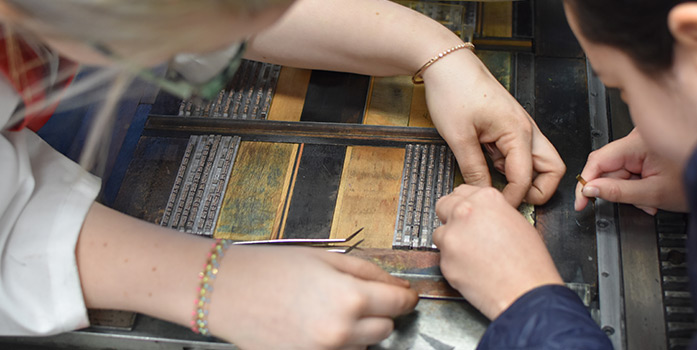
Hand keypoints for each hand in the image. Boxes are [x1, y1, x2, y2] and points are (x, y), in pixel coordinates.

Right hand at [209, 246, 418, 349]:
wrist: (226, 291)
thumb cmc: (270, 269)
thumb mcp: (326, 257)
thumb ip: (367, 271)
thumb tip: (397, 285)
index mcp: (350, 298)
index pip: (398, 304)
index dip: (405, 297)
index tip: (405, 294)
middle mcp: (342, 332)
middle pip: (386, 328)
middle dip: (380, 312)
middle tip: (359, 295)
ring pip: (365, 346)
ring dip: (359, 330)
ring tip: (330, 309)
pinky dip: (340, 343)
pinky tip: (319, 324)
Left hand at [423, 50, 564, 206]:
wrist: (447, 64)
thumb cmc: (454, 90)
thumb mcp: (458, 136)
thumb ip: (473, 169)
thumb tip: (483, 192)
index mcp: (518, 131)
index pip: (526, 178)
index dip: (512, 197)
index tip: (496, 207)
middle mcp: (526, 130)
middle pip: (551, 169)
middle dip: (538, 190)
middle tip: (511, 200)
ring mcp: (519, 129)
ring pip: (537, 163)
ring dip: (521, 177)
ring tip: (491, 179)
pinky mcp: (509, 128)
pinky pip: (518, 154)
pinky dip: (508, 166)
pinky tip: (485, 165)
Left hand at [433, 185, 562, 319]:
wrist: (526, 293)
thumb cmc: (528, 262)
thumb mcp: (518, 222)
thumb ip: (494, 211)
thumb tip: (482, 212)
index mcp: (486, 199)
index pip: (463, 191)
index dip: (466, 203)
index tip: (468, 212)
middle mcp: (465, 212)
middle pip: (444, 206)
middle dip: (451, 217)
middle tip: (464, 231)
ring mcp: (452, 236)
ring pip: (440, 233)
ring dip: (451, 241)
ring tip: (472, 254)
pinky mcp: (444, 260)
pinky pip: (442, 257)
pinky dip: (453, 262)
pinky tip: (472, 268)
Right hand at [575, 129, 687, 214]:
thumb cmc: (694, 181)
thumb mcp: (652, 193)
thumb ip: (617, 192)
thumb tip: (590, 190)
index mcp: (637, 143)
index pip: (598, 161)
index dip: (586, 182)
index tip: (581, 199)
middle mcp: (637, 139)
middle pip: (609, 167)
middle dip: (615, 189)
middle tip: (628, 203)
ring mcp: (643, 143)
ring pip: (620, 170)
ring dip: (628, 189)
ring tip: (647, 201)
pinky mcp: (647, 150)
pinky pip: (630, 168)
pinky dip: (636, 183)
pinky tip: (649, 192)